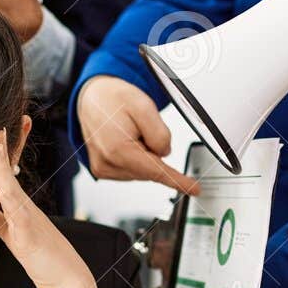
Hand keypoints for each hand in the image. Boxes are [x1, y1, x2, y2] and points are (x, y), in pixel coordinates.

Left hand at [0, 128, 89, 287]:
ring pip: (9, 184)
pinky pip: (15, 207)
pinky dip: (7, 190)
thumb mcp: (16, 236)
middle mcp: (25, 207)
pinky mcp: (28, 230)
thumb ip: (1, 222)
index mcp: (21, 207)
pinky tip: (0, 179)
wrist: (67, 280)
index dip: (0, 155)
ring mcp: (28, 216)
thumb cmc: (45, 260)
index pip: (8, 176)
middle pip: (8, 172)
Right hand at [76, 76, 199, 195]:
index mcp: (117, 149)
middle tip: (139, 128)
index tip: (194, 189)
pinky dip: (134, 157)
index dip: (177, 181)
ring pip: (141, 170)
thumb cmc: (113, 99)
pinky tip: (124, 140)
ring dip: (143, 154)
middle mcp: (107, 163)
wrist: (92, 97)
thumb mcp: (144, 106)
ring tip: (128, 131)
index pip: (156, 171)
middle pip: (149, 169)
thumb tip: (164, 154)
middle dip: (153, 152)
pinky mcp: (102, 169)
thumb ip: (159, 133)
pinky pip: (130, 169)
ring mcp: (103, 168)